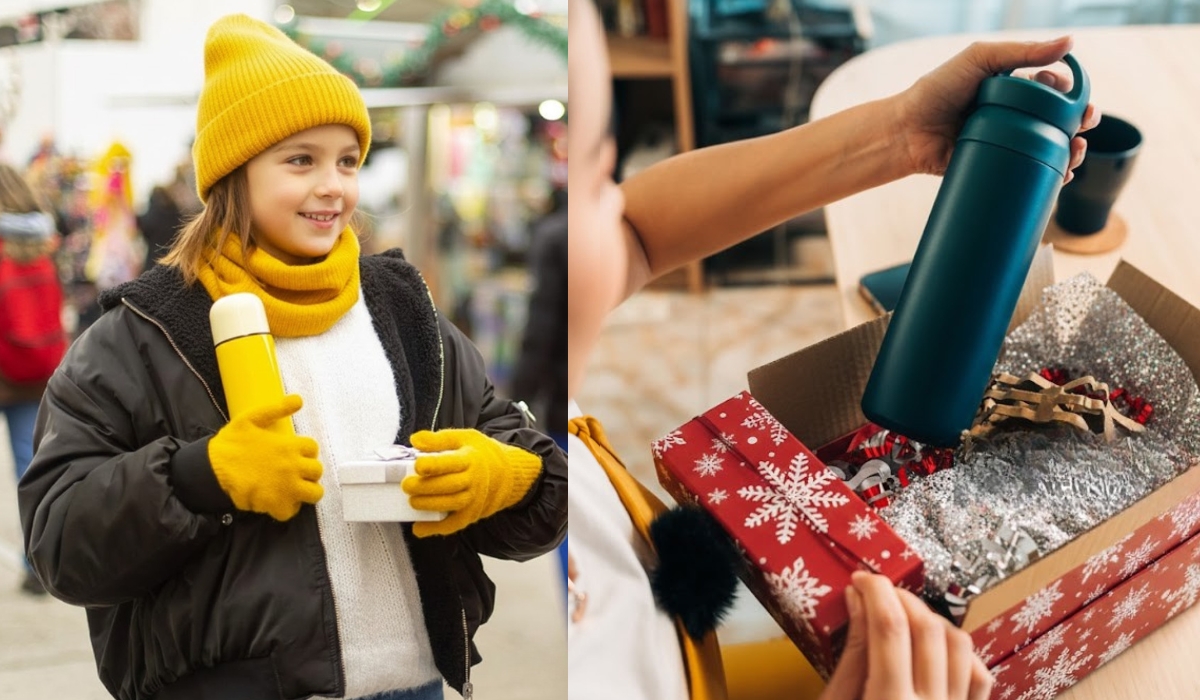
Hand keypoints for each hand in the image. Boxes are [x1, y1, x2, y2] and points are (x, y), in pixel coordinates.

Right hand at [208, 394, 323, 520]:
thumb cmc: (230, 443)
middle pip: (317, 471)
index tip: (295, 456)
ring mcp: (287, 487)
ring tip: (292, 489)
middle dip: (308, 472)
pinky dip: (286, 509)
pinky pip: (292, 511)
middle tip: (294, 473)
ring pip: (314, 493)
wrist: (212, 468)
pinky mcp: (276, 504)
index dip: (305, 453)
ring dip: (306, 492)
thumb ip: (276, 409)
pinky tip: (277, 501)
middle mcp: (293, 466)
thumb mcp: (252, 418)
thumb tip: (298, 399)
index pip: (312, 449)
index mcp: (289, 446)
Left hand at [402, 428, 542, 537]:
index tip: (418, 464)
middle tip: (406, 485)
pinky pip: (454, 524)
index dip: (434, 464)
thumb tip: (416, 439)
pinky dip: (436, 528)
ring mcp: (474, 499)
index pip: (451, 462)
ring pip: (451, 505)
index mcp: (471, 459)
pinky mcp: (471, 514)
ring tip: (412, 501)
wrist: (506, 474)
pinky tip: (419, 529)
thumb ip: (439, 439)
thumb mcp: (463, 438)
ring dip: (429, 505)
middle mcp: (474, 480)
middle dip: (426, 487)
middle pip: (449, 486)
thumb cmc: (480, 454)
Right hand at [821, 572, 993, 699]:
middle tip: (876, 592)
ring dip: (931, 619)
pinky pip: (980, 674)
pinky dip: (959, 650)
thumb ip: (852, 656)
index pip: (889, 628)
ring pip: (959, 644)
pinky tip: (934, 646)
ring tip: (904, 617)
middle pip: (927, 629)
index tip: (862, 579)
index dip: (876, 592)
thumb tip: (858, 599)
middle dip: (900, 598)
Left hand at [893, 36, 1100, 183]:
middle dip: (1081, 123)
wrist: (905, 131)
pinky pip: (1026, 172)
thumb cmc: (936, 90)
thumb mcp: (979, 60)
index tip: (1079, 99)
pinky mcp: (994, 166)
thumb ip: (1022, 51)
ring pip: (1048, 149)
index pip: (1053, 90)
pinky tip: (1064, 177)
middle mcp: (1011, 115)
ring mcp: (1004, 142)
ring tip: (1077, 153)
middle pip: (1058, 120)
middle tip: (1086, 125)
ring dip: (1073, 152)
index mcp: (1011, 88)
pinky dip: (1050, 176)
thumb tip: (1070, 42)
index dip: (1073, 95)